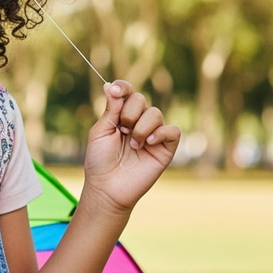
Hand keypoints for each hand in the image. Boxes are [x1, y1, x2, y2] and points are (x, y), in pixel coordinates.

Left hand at [82, 81, 180, 213]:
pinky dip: (161, 133)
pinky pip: (172, 130)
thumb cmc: (100, 161)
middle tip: (122, 130)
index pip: (127, 93)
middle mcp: (137, 122)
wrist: (108, 187)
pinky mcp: (165, 148)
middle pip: (141, 99)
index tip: (116, 90)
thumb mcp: (101, 132)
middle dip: (129, 112)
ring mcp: (152, 134)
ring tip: (133, 144)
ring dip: (141, 127)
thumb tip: (111, 85)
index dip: (123, 87)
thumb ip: (111, 109)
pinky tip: (147, 143)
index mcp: (120, 116)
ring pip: (155, 113)